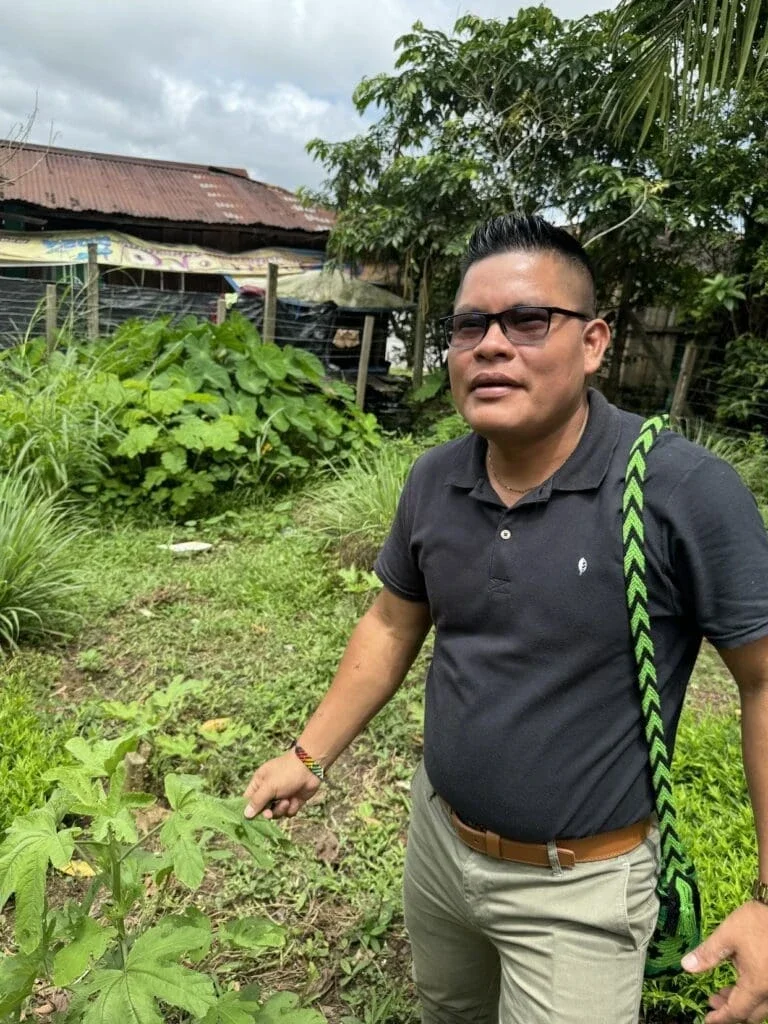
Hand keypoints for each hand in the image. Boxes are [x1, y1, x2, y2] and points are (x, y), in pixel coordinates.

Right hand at [242, 750, 320, 819]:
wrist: (311, 767)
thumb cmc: (287, 773)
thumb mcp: (269, 786)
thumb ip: (257, 801)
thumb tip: (245, 815)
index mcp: (259, 783)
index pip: (248, 800)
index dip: (248, 810)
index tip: (250, 819)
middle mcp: (269, 791)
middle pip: (262, 810)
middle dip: (267, 812)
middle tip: (270, 814)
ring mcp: (281, 796)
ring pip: (276, 813)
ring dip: (281, 809)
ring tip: (287, 801)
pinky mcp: (293, 801)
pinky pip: (288, 812)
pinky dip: (292, 808)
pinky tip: (296, 800)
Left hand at [681, 901, 767, 1022]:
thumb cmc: (755, 921)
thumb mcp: (727, 936)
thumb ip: (707, 954)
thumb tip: (686, 966)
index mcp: (758, 985)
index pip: (737, 1012)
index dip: (721, 1018)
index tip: (707, 1019)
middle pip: (751, 1015)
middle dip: (730, 1012)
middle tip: (711, 1001)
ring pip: (761, 1007)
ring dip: (742, 1004)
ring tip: (722, 992)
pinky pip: (767, 996)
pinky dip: (753, 995)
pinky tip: (741, 982)